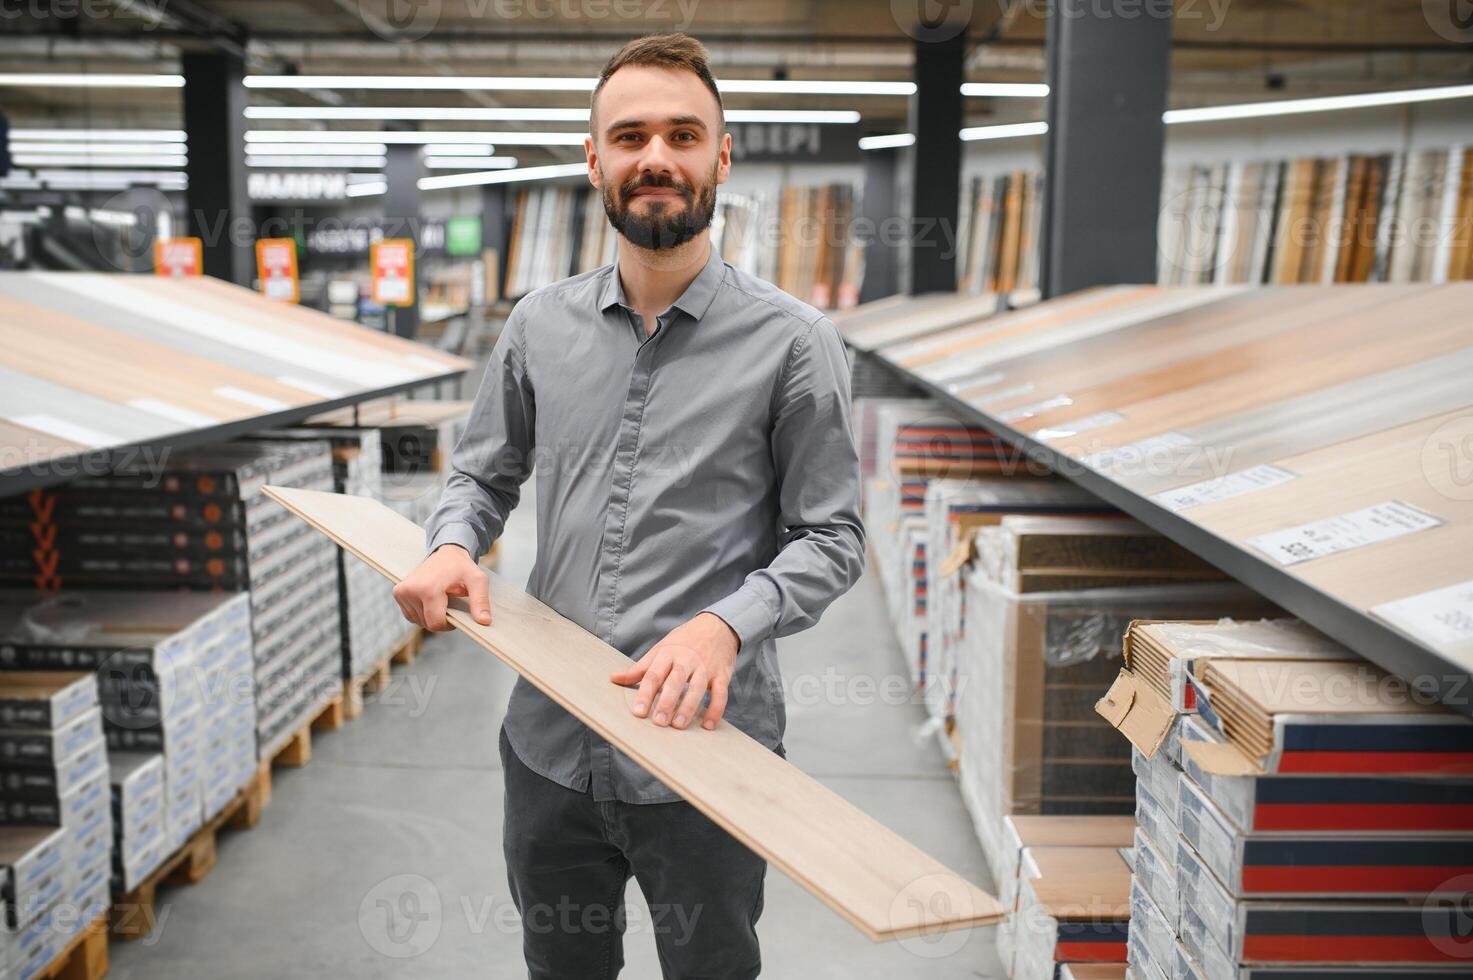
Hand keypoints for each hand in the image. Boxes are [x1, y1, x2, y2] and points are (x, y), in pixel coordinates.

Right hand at [393, 544, 492, 631]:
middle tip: (450, 601)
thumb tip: (484, 622)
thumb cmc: (462, 567)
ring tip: (440, 597)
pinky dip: (422, 612)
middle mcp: (410, 590)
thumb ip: (481, 602)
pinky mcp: (398, 592)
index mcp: (428, 589)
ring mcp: (401, 591)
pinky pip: (410, 615)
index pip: (436, 623)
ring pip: (418, 621)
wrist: (446, 553)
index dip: (449, 624)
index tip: (456, 610)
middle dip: (441, 618)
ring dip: (431, 615)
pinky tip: (430, 599)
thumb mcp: (477, 581)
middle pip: (427, 624)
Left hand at [610, 613, 738, 730]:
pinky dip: (716, 709)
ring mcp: (706, 667)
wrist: (717, 626)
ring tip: (679, 725)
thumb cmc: (683, 641)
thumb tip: (613, 678)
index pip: (654, 675)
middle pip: (676, 681)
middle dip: (667, 702)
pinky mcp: (722, 674)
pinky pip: (721, 693)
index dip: (645, 694)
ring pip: (698, 687)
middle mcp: (687, 660)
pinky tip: (708, 725)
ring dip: (689, 707)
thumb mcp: (660, 649)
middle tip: (659, 721)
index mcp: (668, 653)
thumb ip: (639, 668)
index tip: (638, 712)